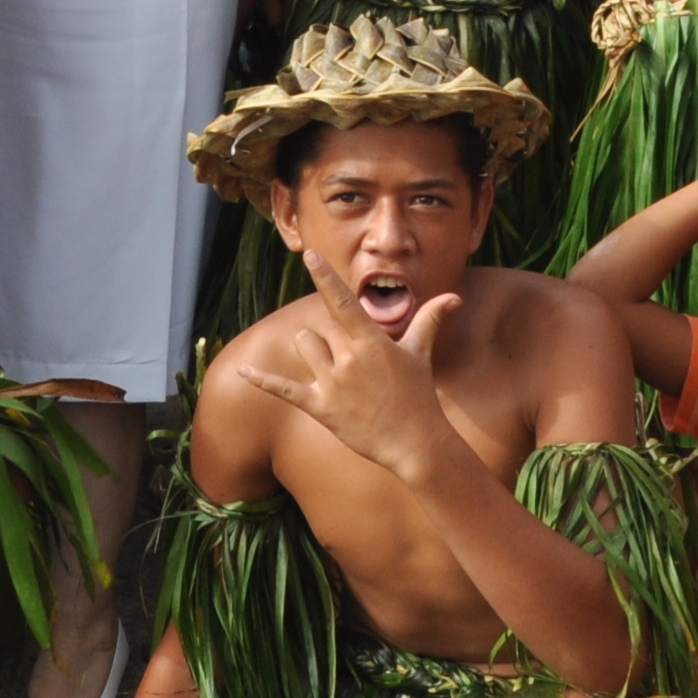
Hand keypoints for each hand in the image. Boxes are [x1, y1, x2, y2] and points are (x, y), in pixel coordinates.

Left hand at [238, 241, 458, 477]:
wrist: (414, 442)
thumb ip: (430, 319)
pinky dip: (262, 381)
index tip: (310, 255)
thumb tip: (454, 297)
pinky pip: (284, 389)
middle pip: (319, 327)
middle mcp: (348, 358)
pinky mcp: (320, 407)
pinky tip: (243, 372)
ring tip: (337, 373)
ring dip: (313, 353)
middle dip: (330, 337)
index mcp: (371, 341)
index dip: (325, 276)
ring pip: (304, 347)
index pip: (343, 301)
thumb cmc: (418, 395)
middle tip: (352, 361)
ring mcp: (332, 383)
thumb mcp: (421, 354)